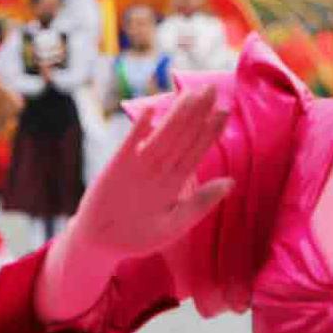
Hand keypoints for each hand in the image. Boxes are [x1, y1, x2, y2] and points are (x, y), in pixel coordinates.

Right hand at [70, 86, 232, 256]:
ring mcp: (138, 166)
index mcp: (175, 182)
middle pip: (182, 137)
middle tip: (212, 88)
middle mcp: (159, 169)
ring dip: (175, 115)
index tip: (224, 111)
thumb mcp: (174, 226)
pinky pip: (129, 146)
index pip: (196, 150)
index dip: (210, 131)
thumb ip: (200, 204)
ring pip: (162, 137)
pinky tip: (148, 113)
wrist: (101, 244)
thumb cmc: (139, 237)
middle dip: (197, 112)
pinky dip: (138, 131)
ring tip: (190, 94)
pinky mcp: (116, 168)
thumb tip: (230, 182)